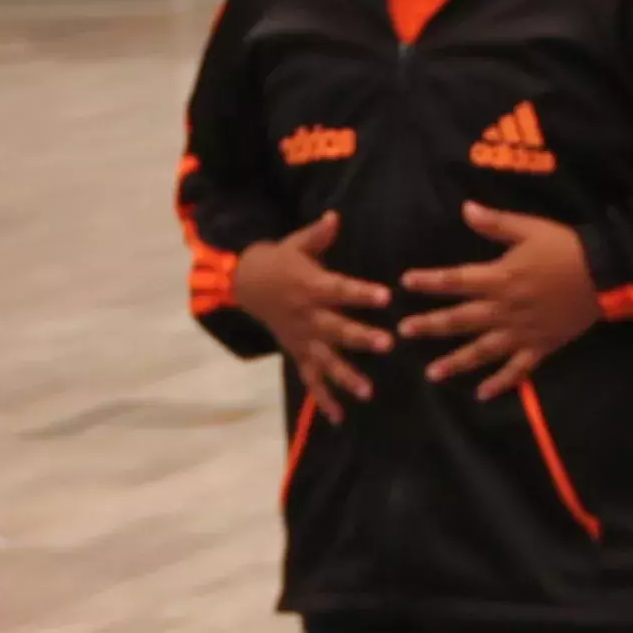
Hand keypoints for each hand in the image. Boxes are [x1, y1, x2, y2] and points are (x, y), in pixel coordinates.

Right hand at [231, 215, 395, 408]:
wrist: (246, 283)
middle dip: (361, 337)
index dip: (362, 293)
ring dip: (346, 377)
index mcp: (311, 286)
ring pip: (326, 360)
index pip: (340, 290)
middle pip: (337, 329)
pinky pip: (310, 379)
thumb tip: (336, 216)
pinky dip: (323, 399)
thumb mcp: (296, 244)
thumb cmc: (280, 260)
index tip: (386, 296)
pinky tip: (340, 417)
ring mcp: (303, 338)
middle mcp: (308, 316)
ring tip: (367, 392)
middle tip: (387, 344)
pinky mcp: (298, 353)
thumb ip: (319, 234)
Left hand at [403, 203, 602, 399]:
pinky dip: (500, 383)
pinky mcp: (541, 347)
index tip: (405, 284)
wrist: (605, 274)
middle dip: (430, 326)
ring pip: (482, 351)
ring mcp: (522, 332)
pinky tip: (482, 394)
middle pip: (461, 320)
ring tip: (431, 374)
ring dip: (456, 362)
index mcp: (501, 277)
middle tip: (403, 332)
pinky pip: (518, 370)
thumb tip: (465, 208)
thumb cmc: (566, 247)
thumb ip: (496, 223)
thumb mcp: (530, 228)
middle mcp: (505, 308)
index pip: (456, 280)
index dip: (429, 282)